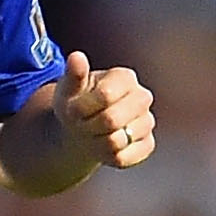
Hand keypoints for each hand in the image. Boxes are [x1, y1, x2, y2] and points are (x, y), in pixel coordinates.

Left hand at [52, 52, 155, 168]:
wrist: (81, 128)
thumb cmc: (75, 103)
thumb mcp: (68, 89)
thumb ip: (73, 75)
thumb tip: (76, 57)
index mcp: (125, 77)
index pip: (105, 96)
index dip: (82, 107)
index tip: (73, 108)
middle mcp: (142, 97)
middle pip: (112, 120)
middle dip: (88, 126)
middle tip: (80, 124)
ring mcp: (147, 121)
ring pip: (117, 141)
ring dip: (95, 143)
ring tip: (91, 134)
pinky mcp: (147, 145)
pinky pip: (124, 158)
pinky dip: (107, 157)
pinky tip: (102, 147)